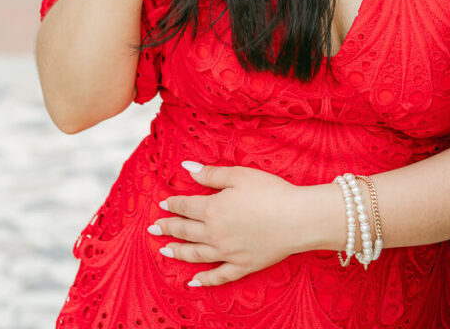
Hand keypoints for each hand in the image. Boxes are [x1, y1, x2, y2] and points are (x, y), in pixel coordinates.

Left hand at [146, 161, 305, 286]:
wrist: (296, 218)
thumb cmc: (270, 192)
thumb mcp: (239, 175)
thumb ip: (210, 174)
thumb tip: (186, 168)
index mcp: (212, 209)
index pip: (186, 206)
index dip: (173, 203)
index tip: (163, 203)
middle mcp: (215, 234)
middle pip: (185, 231)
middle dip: (168, 228)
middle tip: (153, 228)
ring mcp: (227, 253)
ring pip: (196, 255)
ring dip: (178, 252)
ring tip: (164, 250)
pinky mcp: (242, 266)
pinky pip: (218, 276)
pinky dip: (204, 280)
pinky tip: (193, 282)